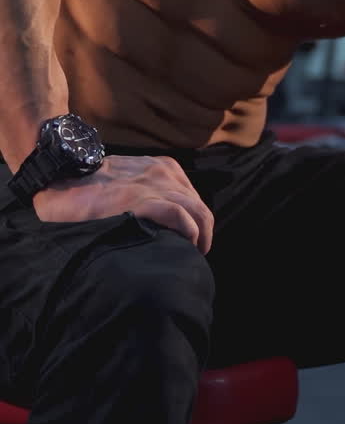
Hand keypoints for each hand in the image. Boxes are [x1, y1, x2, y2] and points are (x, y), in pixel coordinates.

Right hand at [32, 153, 213, 253]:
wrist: (62, 183)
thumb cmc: (90, 188)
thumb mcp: (127, 181)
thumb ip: (147, 193)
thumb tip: (163, 222)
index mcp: (162, 167)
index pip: (193, 197)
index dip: (196, 220)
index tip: (191, 240)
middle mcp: (163, 173)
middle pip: (199, 206)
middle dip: (203, 231)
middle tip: (195, 253)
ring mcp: (154, 186)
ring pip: (196, 212)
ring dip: (200, 236)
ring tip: (192, 256)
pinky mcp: (143, 200)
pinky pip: (180, 218)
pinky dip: (188, 233)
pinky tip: (183, 246)